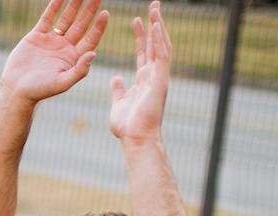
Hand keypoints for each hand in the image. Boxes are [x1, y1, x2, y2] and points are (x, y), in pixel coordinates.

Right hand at [0, 0, 106, 103]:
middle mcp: (64, 47)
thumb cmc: (39, 90)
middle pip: (81, 25)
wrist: (16, 90)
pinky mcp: (36, 37)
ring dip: (74, 5)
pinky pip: (47, 18)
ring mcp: (51, 41)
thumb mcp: (62, 83)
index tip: (105, 13)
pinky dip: (54, 7)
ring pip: (66, 19)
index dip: (98, 27)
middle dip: (89, 10)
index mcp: (73, 58)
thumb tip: (93, 54)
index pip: (90, 39)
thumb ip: (79, 70)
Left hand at [109, 3, 170, 145]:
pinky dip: (159, 40)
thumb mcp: (119, 103)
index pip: (144, 51)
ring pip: (161, 45)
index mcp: (144, 79)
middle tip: (154, 5)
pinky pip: (162, 56)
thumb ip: (118, 90)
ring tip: (155, 8)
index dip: (141, 35)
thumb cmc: (128, 127)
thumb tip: (115, 78)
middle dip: (154, 24)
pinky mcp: (160, 80)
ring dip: (158, 26)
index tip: (137, 20)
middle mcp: (154, 75)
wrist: (136, 139)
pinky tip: (156, 26)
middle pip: (155, 44)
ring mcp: (159, 76)